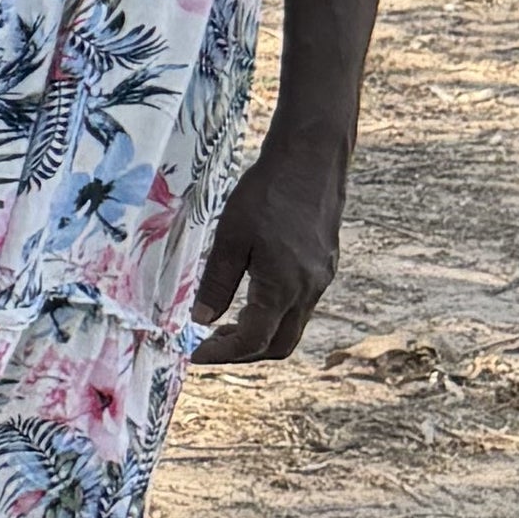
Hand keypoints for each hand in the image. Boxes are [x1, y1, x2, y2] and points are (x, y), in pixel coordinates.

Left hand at [194, 136, 350, 362]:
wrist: (310, 162)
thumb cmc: (266, 195)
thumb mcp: (230, 238)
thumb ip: (216, 283)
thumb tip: (200, 320)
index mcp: (284, 288)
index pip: (253, 341)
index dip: (222, 354)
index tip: (194, 355)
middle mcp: (309, 290)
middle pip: (280, 345)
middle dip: (243, 354)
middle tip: (209, 345)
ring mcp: (321, 279)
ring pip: (293, 327)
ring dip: (259, 335)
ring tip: (223, 325)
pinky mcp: (324, 266)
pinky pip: (300, 306)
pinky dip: (273, 315)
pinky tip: (249, 298)